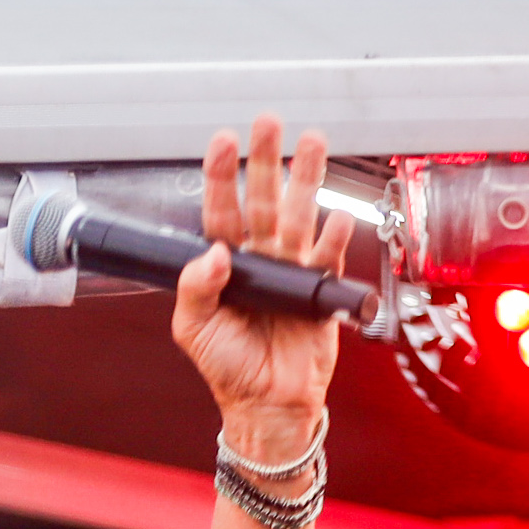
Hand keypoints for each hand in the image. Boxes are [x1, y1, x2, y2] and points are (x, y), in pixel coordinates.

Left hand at [172, 116, 357, 459]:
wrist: (267, 405)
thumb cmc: (228, 368)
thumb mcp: (194, 329)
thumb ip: (195, 289)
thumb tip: (212, 253)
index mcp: (224, 266)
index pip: (221, 211)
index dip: (222, 176)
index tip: (224, 141)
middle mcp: (259, 260)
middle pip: (263, 200)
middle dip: (267, 160)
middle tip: (269, 123)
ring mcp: (292, 271)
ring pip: (299, 215)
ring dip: (307, 180)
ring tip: (313, 142)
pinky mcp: (319, 291)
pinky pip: (327, 258)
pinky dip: (333, 238)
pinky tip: (334, 217)